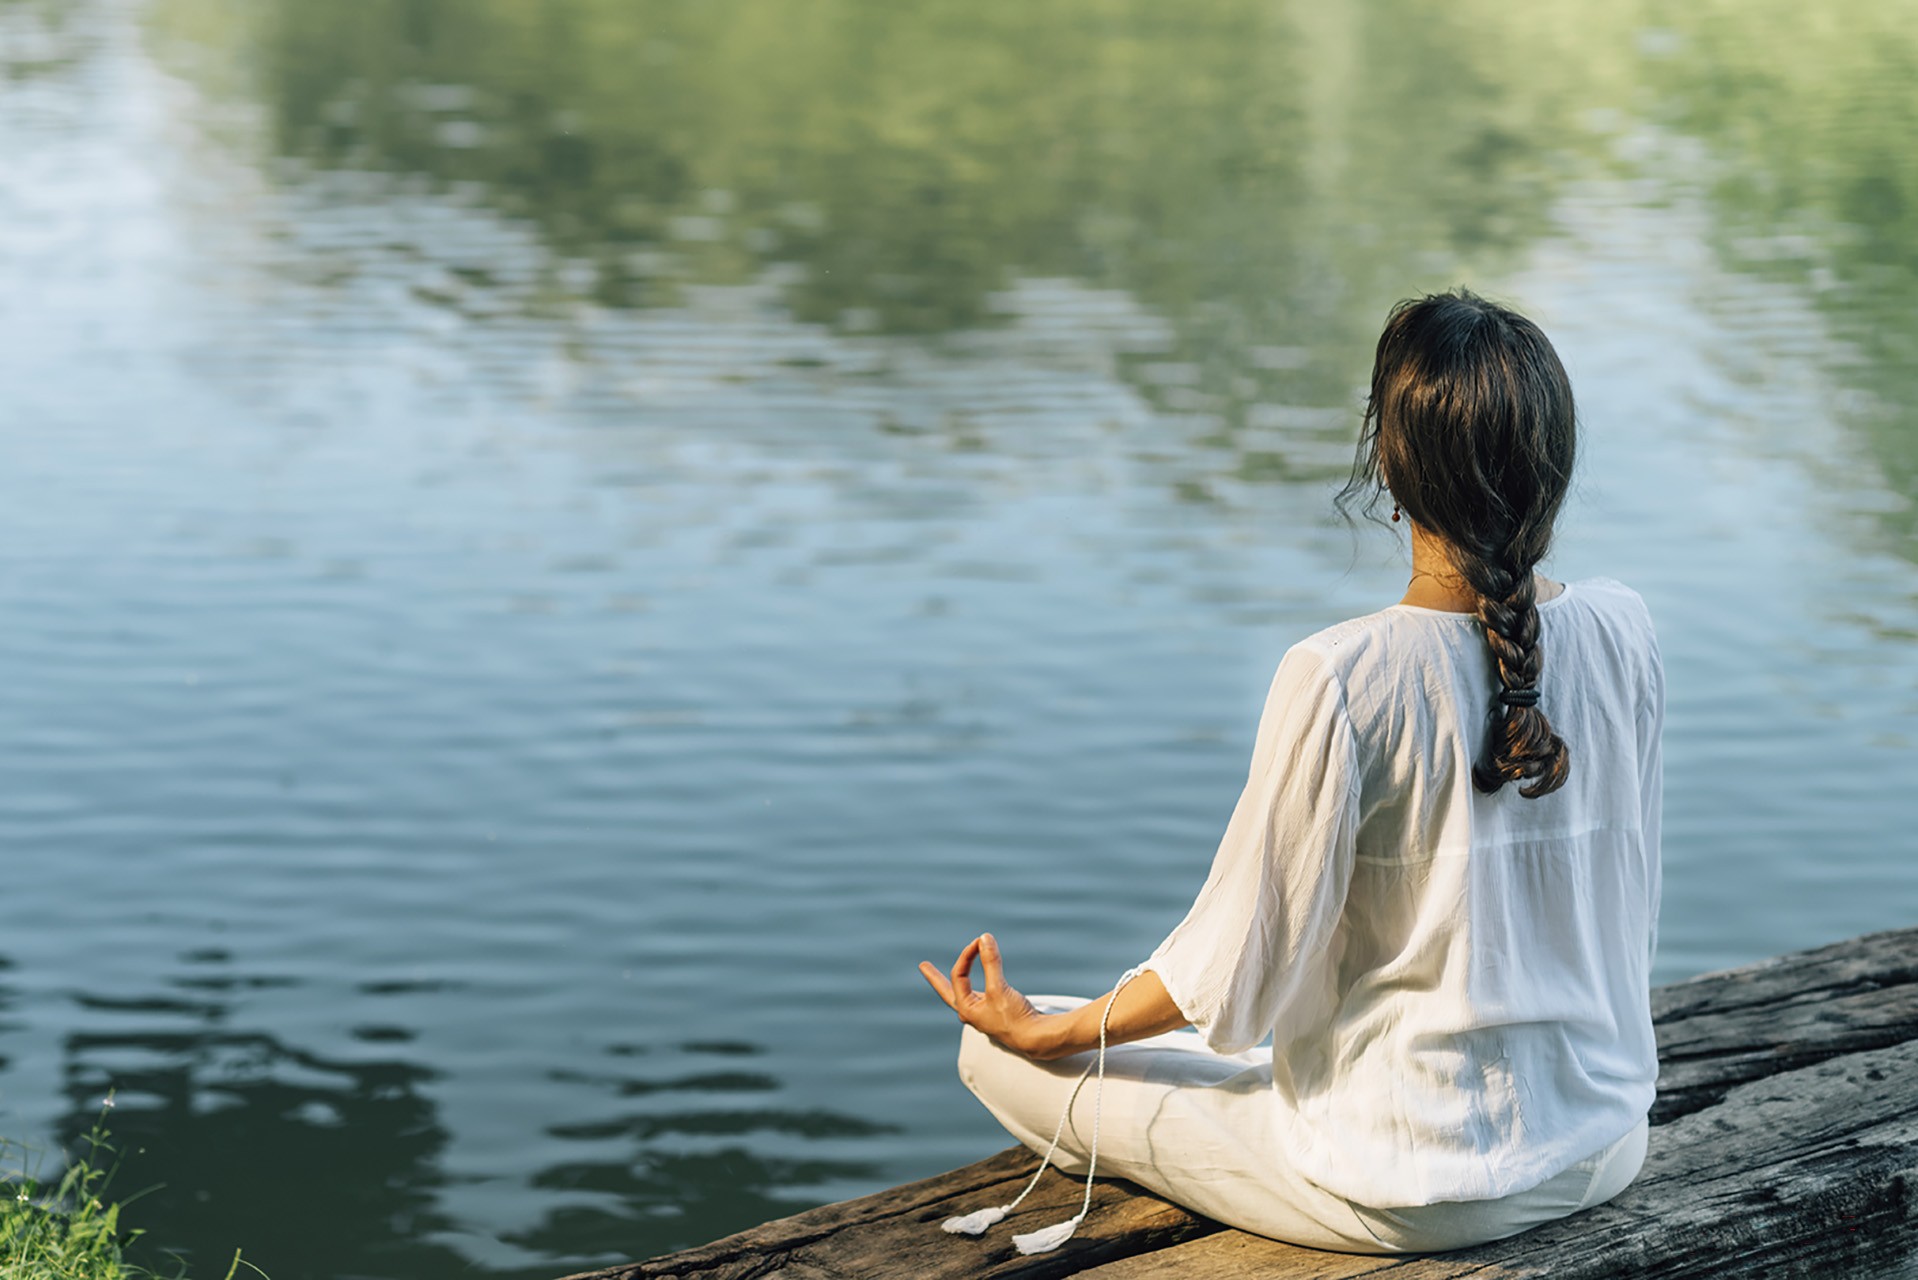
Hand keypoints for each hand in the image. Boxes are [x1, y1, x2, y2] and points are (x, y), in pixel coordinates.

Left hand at [919, 933, 1051, 1057]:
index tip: (980, 941)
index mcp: (966, 1009)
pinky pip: (978, 996)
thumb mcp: (999, 988)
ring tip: (947, 978)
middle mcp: (971, 1013)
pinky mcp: (995, 1014)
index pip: (959, 975)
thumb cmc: (1014, 1018)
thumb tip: (984, 938)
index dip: (967, 955)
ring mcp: (982, 1015)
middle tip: (924, 966)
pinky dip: (974, 986)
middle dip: (936, 978)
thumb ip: (991, 962)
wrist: (1035, 1038)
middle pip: (948, 991)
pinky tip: (976, 989)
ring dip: (956, 982)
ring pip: (963, 993)